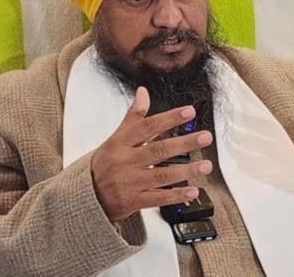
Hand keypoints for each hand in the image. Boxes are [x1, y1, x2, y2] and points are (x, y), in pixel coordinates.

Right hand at [91, 86, 212, 221]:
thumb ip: (133, 116)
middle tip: (206, 137)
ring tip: (206, 165)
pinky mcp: (133, 201)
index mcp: (121, 142)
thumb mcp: (116, 137)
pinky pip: (158, 198)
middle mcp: (126, 161)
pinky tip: (193, 191)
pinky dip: (176, 196)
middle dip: (184, 143)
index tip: (189, 111)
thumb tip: (143, 91)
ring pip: (162, 175)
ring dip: (186, 170)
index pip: (148, 126)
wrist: (87, 195)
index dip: (169, 118)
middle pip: (159, 150)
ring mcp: (129, 182)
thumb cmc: (106, 162)